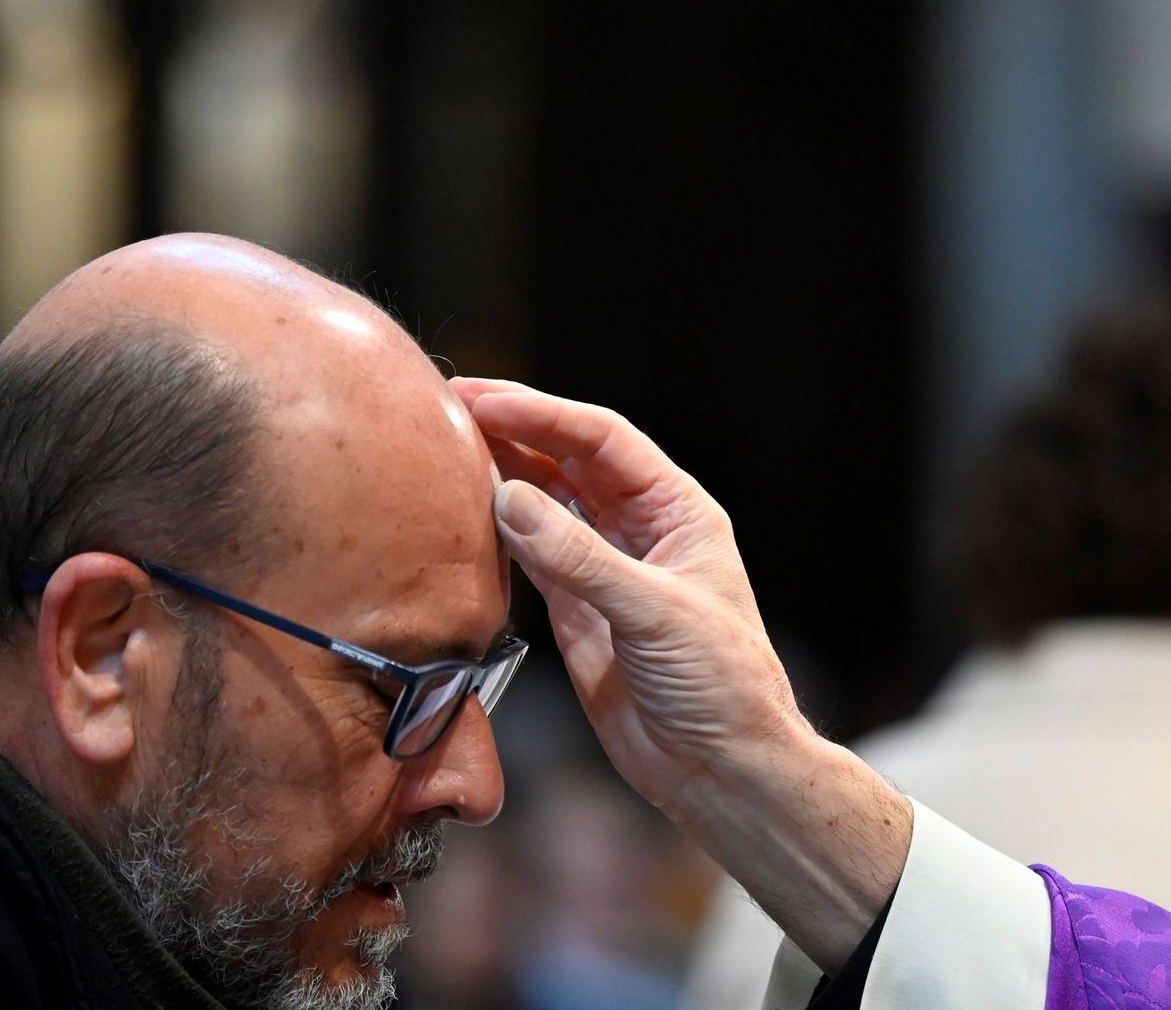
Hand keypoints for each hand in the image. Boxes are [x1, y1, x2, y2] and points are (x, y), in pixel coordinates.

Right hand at [451, 377, 910, 973]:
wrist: (721, 771)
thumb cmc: (722, 687)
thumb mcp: (655, 613)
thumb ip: (580, 558)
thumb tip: (511, 499)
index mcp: (676, 512)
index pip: (602, 441)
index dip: (542, 413)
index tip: (484, 400)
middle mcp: (639, 531)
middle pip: (569, 460)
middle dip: (515, 430)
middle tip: (451, 407)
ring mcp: (605, 570)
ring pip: (547, 503)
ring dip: (502, 475)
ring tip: (448, 447)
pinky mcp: (577, 612)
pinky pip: (532, 556)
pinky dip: (500, 533)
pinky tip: (468, 511)